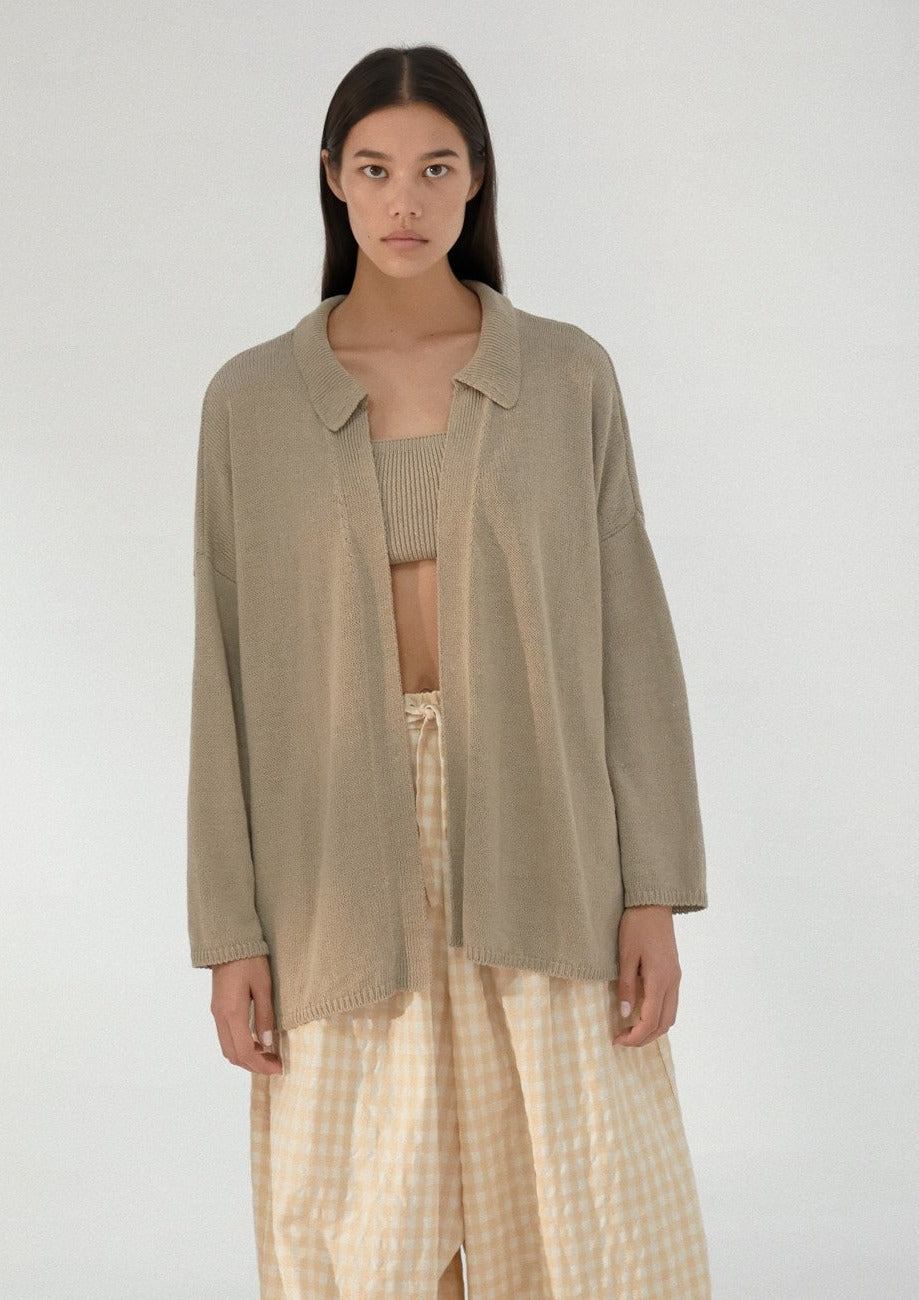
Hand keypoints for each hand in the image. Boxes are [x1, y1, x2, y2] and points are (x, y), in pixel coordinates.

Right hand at [210, 955, 282, 1074]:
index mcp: (232, 1013)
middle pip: (233, 1055)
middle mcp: (220, 1017)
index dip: (261, 1065)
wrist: (228, 942)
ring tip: (268, 1054)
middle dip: (254, 1065)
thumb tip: (267, 1043)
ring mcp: (216, 1013)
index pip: (245, 1052)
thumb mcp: (263, 986)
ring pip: (228, 1048)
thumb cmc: (250, 960)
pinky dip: (240, 1045)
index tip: (278, 1068)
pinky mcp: (217, 1009)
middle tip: (275, 1064)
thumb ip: (265, 1016)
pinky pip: (226, 1036)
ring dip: (246, 1057)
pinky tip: (256, 1040)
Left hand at [612, 905, 679, 1047]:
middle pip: (664, 1024)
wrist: (653, 904)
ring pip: (670, 1016)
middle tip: (622, 1040)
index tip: (618, 1041)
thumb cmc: (636, 926)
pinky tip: (642, 1014)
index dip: (635, 1036)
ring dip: (653, 1029)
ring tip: (631, 1030)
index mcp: (660, 980)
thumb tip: (625, 1014)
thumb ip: (627, 986)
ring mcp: (676, 978)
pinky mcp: (674, 973)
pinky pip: (671, 1004)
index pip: (651, 1020)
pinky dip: (658, 1016)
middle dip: (644, 1038)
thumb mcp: (625, 955)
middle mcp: (673, 982)